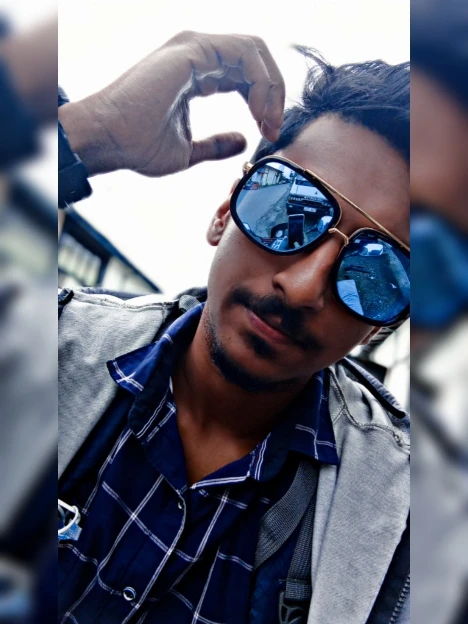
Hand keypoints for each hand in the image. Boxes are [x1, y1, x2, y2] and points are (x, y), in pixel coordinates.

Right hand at [58, 31, 284, 176]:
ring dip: (271, 87)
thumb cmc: (138, 147)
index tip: (268, 133)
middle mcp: (198, 54)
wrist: (110, 141)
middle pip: (255, 59)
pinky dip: (261, 81)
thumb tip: (244, 141)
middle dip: (274, 93)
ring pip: (255, 51)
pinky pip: (245, 53)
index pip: (245, 75)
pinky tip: (257, 111)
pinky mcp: (194, 50)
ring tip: (268, 121)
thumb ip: (216, 144)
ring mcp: (195, 48)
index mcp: (196, 73)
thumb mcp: (189, 150)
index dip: (264, 102)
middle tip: (274, 128)